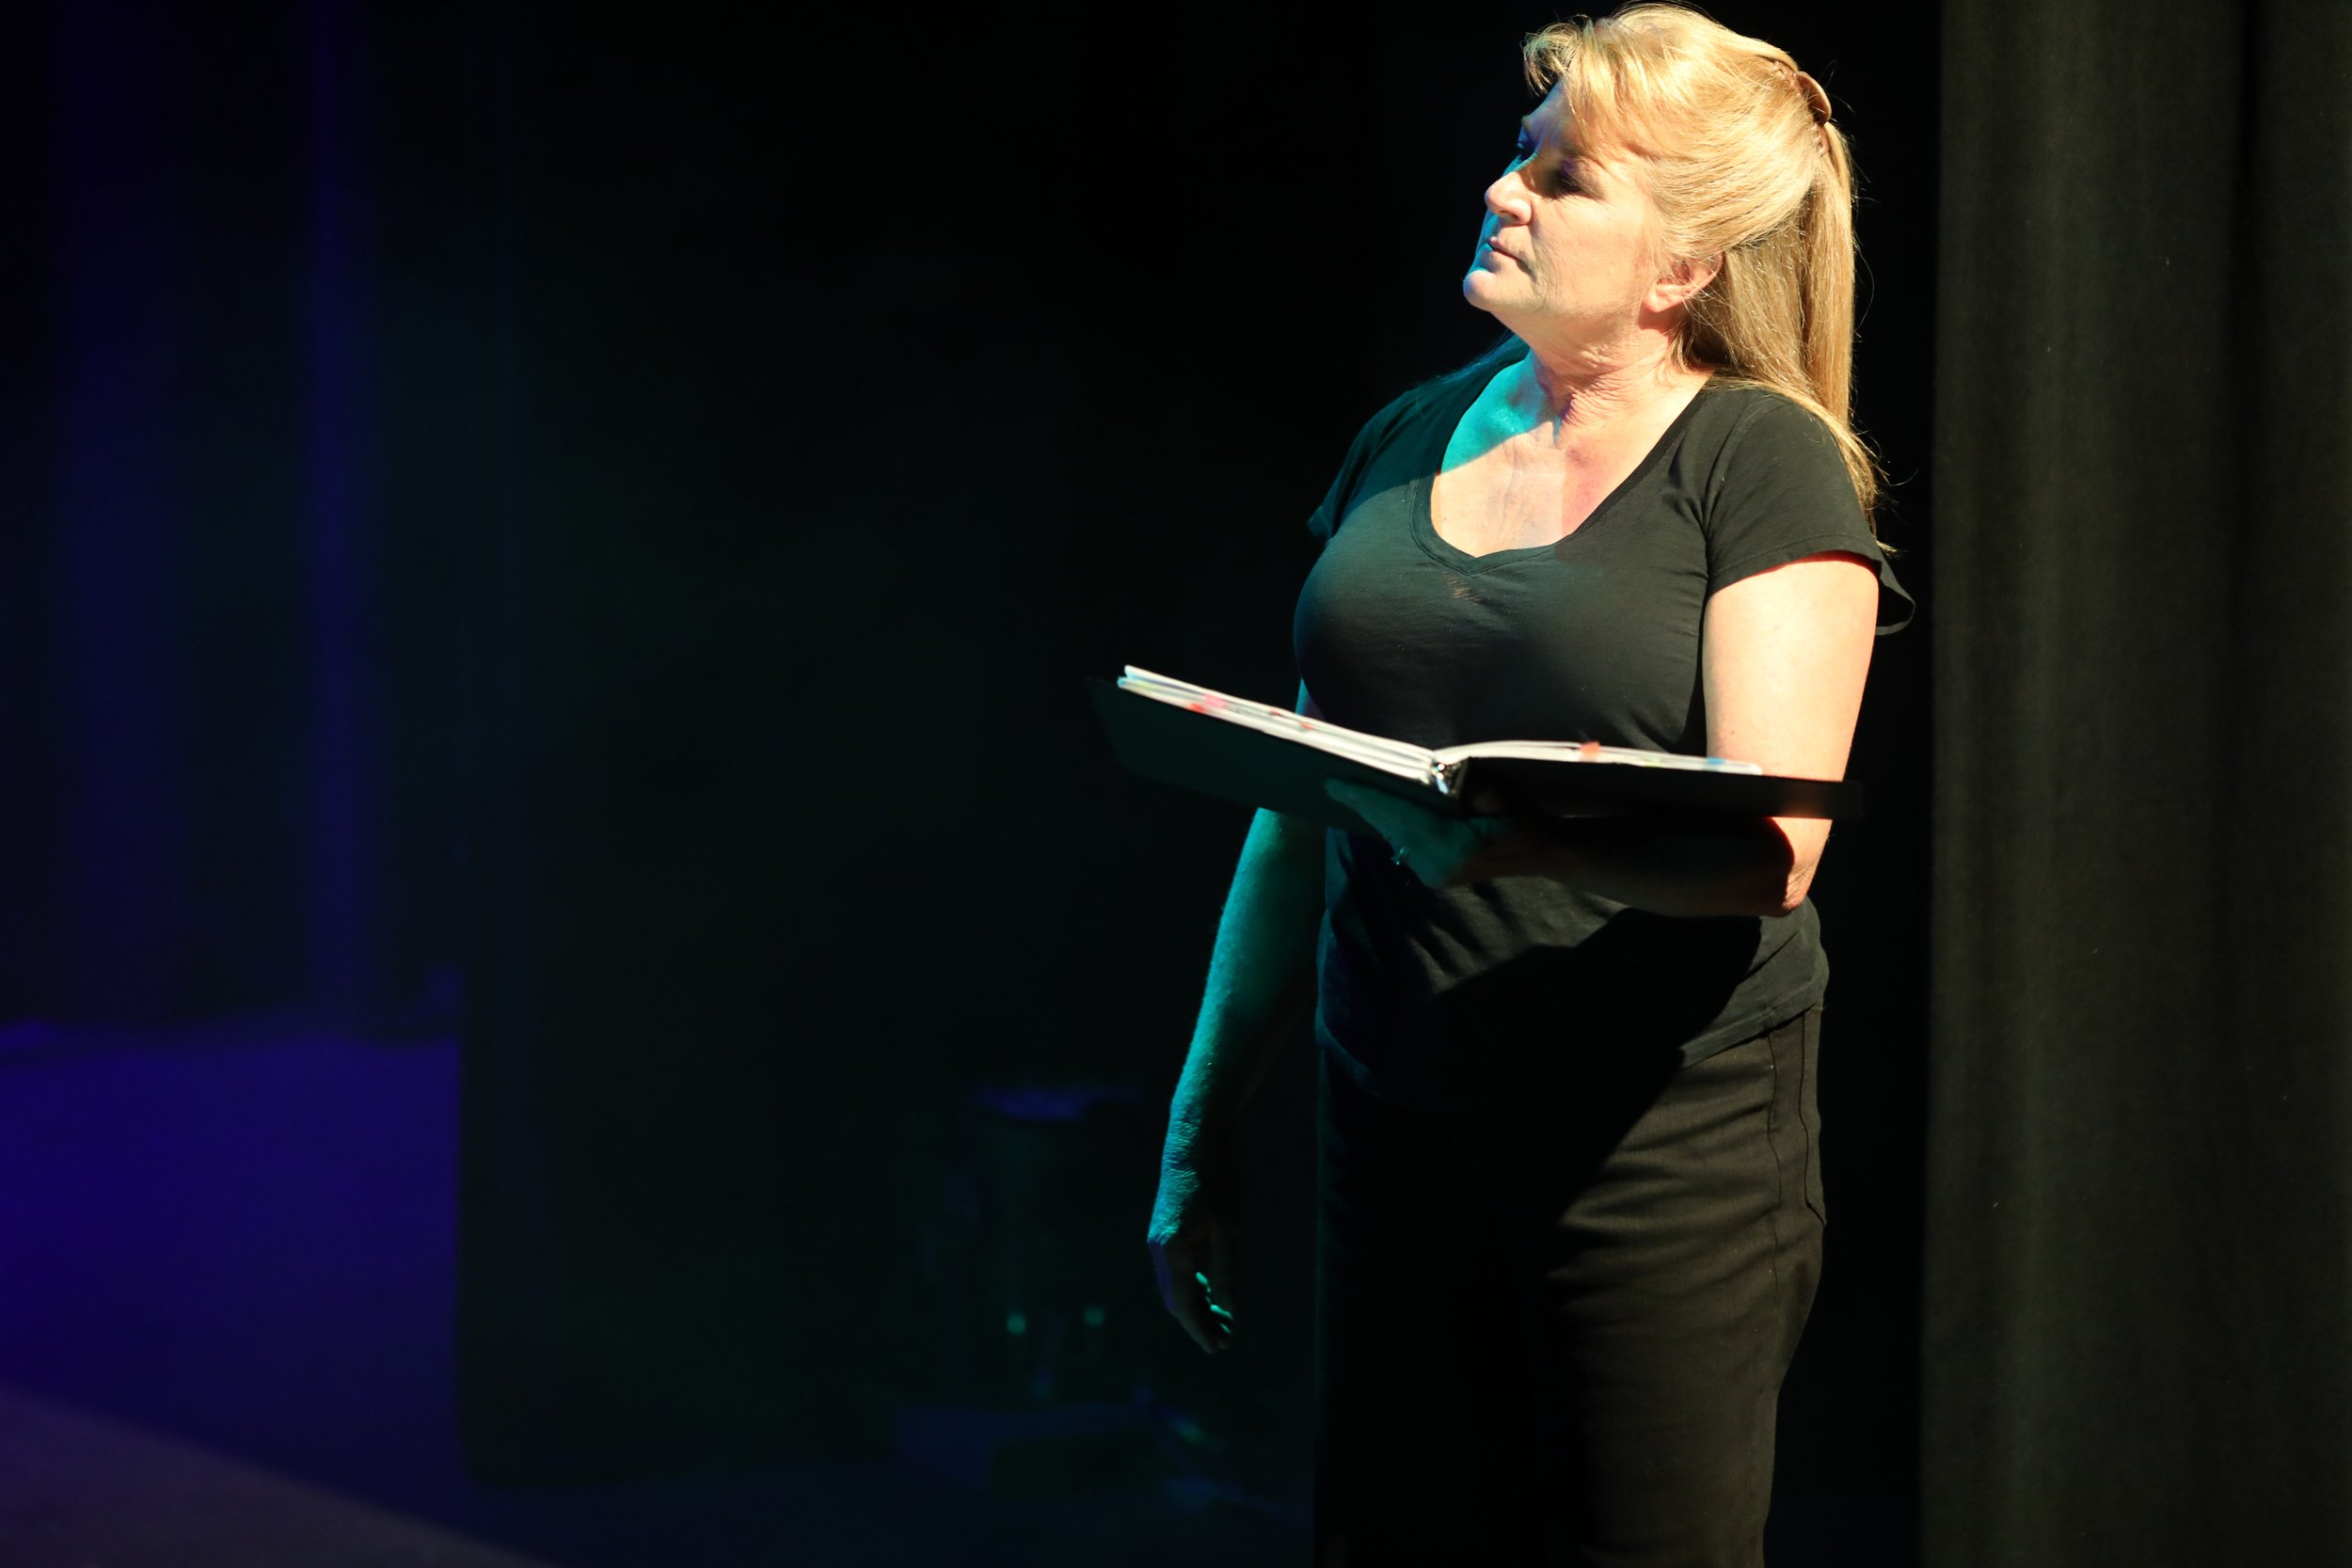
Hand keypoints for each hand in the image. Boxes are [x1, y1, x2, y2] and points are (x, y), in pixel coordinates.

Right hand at [1147, 1137, 1238, 1355]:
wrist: (1195, 1135)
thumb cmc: (1217, 1178)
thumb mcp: (1230, 1228)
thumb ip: (1227, 1271)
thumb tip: (1229, 1309)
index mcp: (1173, 1250)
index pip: (1185, 1305)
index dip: (1201, 1330)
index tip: (1218, 1348)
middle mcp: (1158, 1248)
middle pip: (1175, 1301)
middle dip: (1198, 1323)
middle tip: (1224, 1341)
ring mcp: (1157, 1239)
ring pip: (1173, 1287)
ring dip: (1195, 1306)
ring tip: (1222, 1322)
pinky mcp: (1162, 1230)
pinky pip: (1174, 1270)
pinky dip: (1191, 1287)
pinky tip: (1211, 1292)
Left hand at [1324, 779, 1549, 886]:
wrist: (1544, 854)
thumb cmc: (1524, 819)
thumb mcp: (1505, 797)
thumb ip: (1477, 789)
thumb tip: (1442, 776)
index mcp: (1453, 847)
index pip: (1400, 816)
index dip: (1367, 798)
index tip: (1336, 785)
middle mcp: (1437, 866)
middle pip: (1391, 828)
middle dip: (1364, 805)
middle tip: (1334, 784)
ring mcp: (1434, 875)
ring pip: (1395, 838)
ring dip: (1377, 816)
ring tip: (1350, 793)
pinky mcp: (1435, 876)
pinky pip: (1404, 846)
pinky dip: (1392, 826)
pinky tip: (1380, 810)